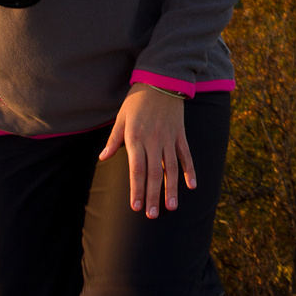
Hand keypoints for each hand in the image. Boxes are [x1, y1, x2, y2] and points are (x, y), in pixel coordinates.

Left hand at [99, 83, 195, 217]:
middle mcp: (154, 141)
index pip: (137, 169)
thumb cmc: (136, 100)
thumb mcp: (121, 117)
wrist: (161, 79)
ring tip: (171, 207)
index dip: (137, 189)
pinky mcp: (180, 134)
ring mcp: (169, 138)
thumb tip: (103, 158)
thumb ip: (114, 140)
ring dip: (172, 188)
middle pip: (154, 173)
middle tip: (152, 215)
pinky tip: (192, 186)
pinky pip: (186, 155)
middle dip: (153, 195)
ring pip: (172, 168)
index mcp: (136, 138)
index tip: (136, 206)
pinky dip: (190, 170)